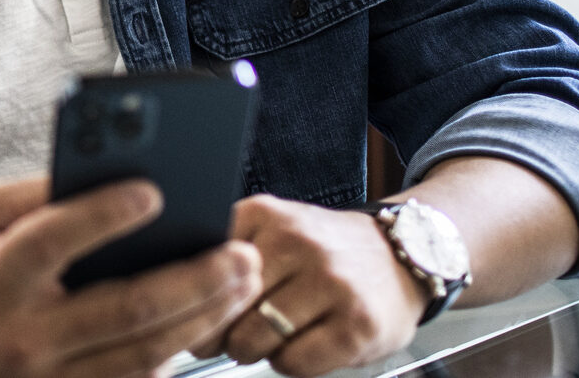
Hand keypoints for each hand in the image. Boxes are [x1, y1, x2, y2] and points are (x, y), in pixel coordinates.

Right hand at [0, 176, 262, 377]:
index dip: (104, 215)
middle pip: (123, 311)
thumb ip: (40, 194)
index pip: (54, 242)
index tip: (154, 190)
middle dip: (193, 281)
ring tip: (241, 282)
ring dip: (201, 320)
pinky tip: (204, 321)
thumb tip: (112, 170)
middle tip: (240, 253)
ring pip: (141, 357)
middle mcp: (22, 335)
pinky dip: (173, 354)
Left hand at [195, 195, 426, 376]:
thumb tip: (175, 300)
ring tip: (270, 338)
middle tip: (232, 336)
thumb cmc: (325, 253)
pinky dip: (290, 364)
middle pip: (226, 308)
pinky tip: (303, 345)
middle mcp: (298, 242)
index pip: (205, 267)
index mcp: (267, 215)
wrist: (404, 257)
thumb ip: (230, 254)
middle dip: (220, 333)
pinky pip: (294, 363)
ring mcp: (330, 282)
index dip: (195, 301)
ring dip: (254, 351)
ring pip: (255, 339)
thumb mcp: (276, 231)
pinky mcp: (356, 324)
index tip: (196, 313)